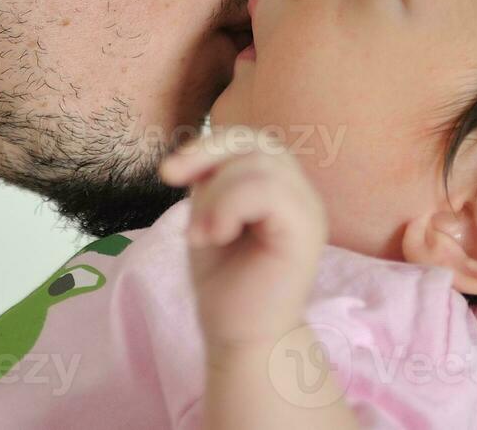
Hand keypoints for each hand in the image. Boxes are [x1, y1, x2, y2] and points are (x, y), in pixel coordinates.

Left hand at [160, 127, 328, 350]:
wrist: (239, 337)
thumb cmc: (225, 281)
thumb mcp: (210, 215)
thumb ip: (212, 180)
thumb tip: (195, 151)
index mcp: (280, 186)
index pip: (250, 140)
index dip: (208, 144)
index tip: (168, 172)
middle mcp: (300, 193)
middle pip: (257, 142)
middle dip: (207, 159)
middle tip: (175, 188)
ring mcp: (308, 210)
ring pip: (260, 165)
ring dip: (216, 195)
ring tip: (201, 234)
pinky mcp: (307, 232)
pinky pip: (269, 192)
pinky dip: (229, 206)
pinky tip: (215, 236)